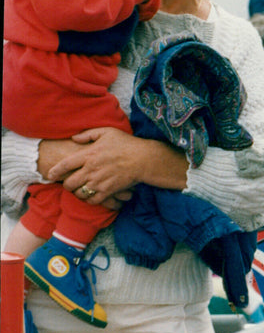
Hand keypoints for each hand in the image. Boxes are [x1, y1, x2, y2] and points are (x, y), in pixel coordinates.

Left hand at [46, 127, 186, 204]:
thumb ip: (88, 134)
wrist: (143, 159)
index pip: (65, 165)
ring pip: (79, 193)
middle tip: (68, 183)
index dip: (55, 171)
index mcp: (89, 155)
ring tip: (79, 190)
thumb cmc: (126, 144)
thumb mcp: (108, 132)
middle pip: (69, 183)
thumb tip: (73, 138)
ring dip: (77, 193)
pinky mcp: (108, 191)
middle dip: (66, 184)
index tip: (50, 174)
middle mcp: (91, 170)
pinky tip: (91, 195)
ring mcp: (99, 182)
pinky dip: (89, 200)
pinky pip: (92, 200)